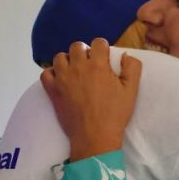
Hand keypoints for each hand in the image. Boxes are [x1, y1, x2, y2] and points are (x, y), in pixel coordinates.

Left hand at [40, 38, 141, 161]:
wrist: (94, 137)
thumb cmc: (114, 114)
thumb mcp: (131, 91)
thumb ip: (132, 68)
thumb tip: (126, 55)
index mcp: (98, 65)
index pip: (98, 43)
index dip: (102, 49)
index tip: (104, 58)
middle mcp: (78, 67)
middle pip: (77, 46)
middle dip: (84, 52)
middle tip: (89, 65)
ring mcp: (62, 78)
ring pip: (60, 57)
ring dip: (67, 61)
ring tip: (74, 71)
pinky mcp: (52, 90)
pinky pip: (45, 73)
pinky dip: (51, 73)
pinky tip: (60, 79)